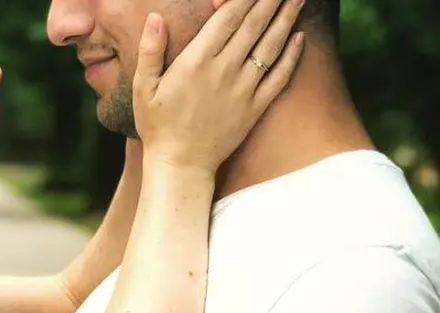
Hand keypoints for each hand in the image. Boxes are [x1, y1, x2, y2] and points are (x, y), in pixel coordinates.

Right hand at [133, 0, 305, 172]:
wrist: (181, 165)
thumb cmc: (158, 126)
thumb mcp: (142, 88)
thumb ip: (150, 51)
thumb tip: (155, 18)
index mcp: (196, 61)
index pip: (228, 17)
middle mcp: (224, 70)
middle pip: (254, 25)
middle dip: (270, 0)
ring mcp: (244, 89)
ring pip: (271, 46)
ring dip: (286, 19)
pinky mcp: (255, 108)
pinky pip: (279, 77)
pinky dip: (292, 56)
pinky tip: (300, 38)